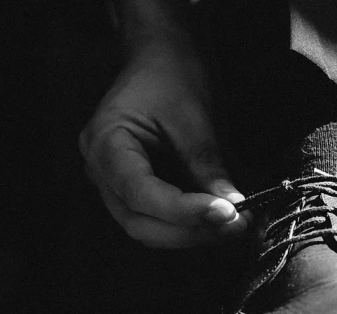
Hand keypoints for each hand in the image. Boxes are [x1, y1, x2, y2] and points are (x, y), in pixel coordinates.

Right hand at [80, 41, 247, 247]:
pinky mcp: (133, 191)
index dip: (184, 211)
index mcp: (104, 143)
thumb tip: (233, 207)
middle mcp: (100, 170)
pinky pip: (157, 220)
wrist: (161, 56)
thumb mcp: (194, 116)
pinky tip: (219, 220)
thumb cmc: (171, 74)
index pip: (140, 194)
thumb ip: (208, 164)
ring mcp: (112, 184)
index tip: (226, 212)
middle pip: (140, 223)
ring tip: (234, 224)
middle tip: (237, 225)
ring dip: (192, 234)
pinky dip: (189, 225)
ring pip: (148, 229)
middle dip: (191, 231)